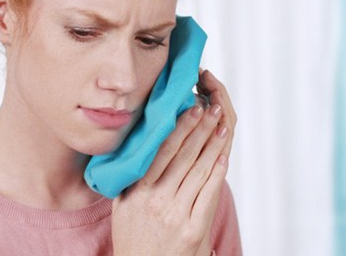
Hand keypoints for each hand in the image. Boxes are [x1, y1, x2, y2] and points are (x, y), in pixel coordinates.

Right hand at [112, 70, 235, 255]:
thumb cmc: (132, 236)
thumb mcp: (122, 205)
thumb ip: (131, 178)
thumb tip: (142, 145)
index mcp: (137, 191)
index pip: (162, 151)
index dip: (179, 127)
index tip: (190, 108)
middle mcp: (156, 200)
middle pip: (183, 156)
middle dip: (200, 128)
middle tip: (211, 108)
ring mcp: (176, 215)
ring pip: (198, 171)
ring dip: (213, 145)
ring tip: (222, 126)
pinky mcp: (193, 229)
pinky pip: (208, 194)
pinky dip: (217, 173)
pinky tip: (223, 157)